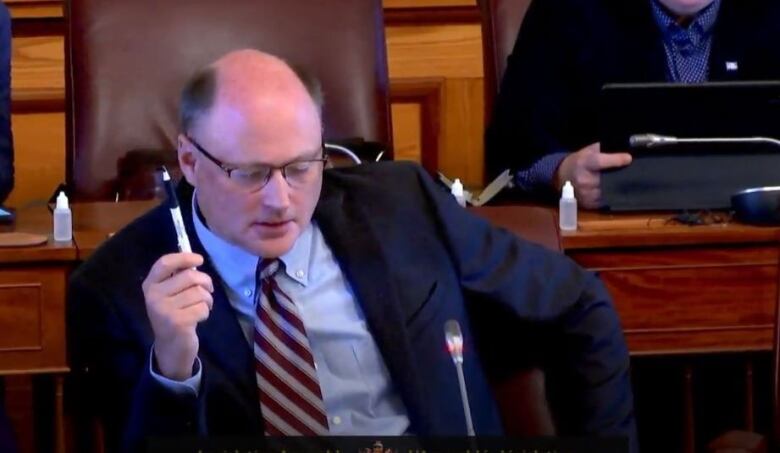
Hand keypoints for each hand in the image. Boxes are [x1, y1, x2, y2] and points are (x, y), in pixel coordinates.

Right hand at [142, 253, 213, 380]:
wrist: (170, 347)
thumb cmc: (174, 314)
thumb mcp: (170, 294)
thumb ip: (178, 277)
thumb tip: (195, 260)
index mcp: (150, 285)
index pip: (165, 263)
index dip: (184, 257)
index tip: (199, 260)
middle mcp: (153, 296)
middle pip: (190, 276)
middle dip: (206, 282)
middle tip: (208, 290)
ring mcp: (164, 310)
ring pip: (199, 293)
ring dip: (207, 300)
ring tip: (202, 307)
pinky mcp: (177, 322)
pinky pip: (202, 308)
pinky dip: (206, 312)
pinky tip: (198, 318)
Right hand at [554, 142, 631, 208]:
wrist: (562, 176)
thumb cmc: (578, 161)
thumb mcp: (588, 150)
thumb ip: (603, 149)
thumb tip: (624, 147)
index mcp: (584, 163)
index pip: (600, 162)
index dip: (616, 160)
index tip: (628, 158)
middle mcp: (583, 180)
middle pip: (607, 179)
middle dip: (620, 175)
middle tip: (629, 172)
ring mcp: (585, 194)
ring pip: (609, 191)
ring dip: (617, 187)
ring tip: (622, 181)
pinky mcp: (588, 204)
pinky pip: (605, 201)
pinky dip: (610, 196)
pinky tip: (613, 190)